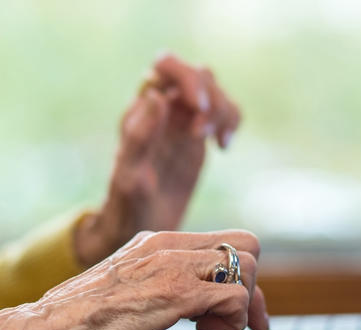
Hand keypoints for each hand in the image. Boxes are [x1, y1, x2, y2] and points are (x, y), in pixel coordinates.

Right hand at [0, 230, 267, 329]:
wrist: (43, 329)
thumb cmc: (77, 319)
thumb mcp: (127, 288)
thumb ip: (159, 282)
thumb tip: (193, 303)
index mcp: (156, 241)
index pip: (225, 241)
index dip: (241, 277)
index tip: (239, 311)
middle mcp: (167, 245)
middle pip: (247, 245)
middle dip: (252, 286)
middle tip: (240, 321)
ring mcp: (172, 267)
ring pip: (248, 268)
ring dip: (242, 306)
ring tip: (208, 328)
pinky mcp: (173, 294)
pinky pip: (234, 296)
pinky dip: (232, 321)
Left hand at [75, 53, 241, 266]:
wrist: (139, 231)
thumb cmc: (127, 208)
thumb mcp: (130, 177)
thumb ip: (140, 137)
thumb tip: (157, 96)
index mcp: (141, 111)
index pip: (165, 67)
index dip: (187, 78)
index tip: (198, 109)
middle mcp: (162, 110)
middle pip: (196, 73)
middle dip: (209, 97)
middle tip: (203, 135)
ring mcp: (181, 122)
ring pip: (213, 90)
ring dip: (223, 109)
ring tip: (217, 143)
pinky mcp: (198, 137)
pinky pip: (223, 112)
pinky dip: (232, 121)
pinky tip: (224, 148)